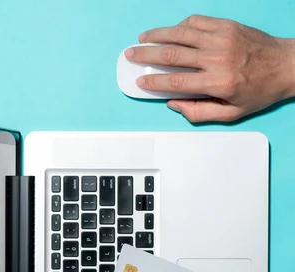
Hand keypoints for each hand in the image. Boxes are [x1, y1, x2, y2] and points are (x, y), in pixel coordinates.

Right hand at [125, 15, 294, 121]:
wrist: (287, 65)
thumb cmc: (261, 89)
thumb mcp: (231, 113)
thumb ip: (200, 112)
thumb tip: (175, 105)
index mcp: (218, 83)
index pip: (176, 81)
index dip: (153, 81)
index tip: (140, 80)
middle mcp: (218, 58)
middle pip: (172, 54)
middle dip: (146, 54)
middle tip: (131, 55)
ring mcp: (222, 38)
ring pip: (180, 33)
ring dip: (157, 35)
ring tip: (142, 38)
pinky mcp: (226, 26)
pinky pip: (197, 21)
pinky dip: (180, 26)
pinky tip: (171, 31)